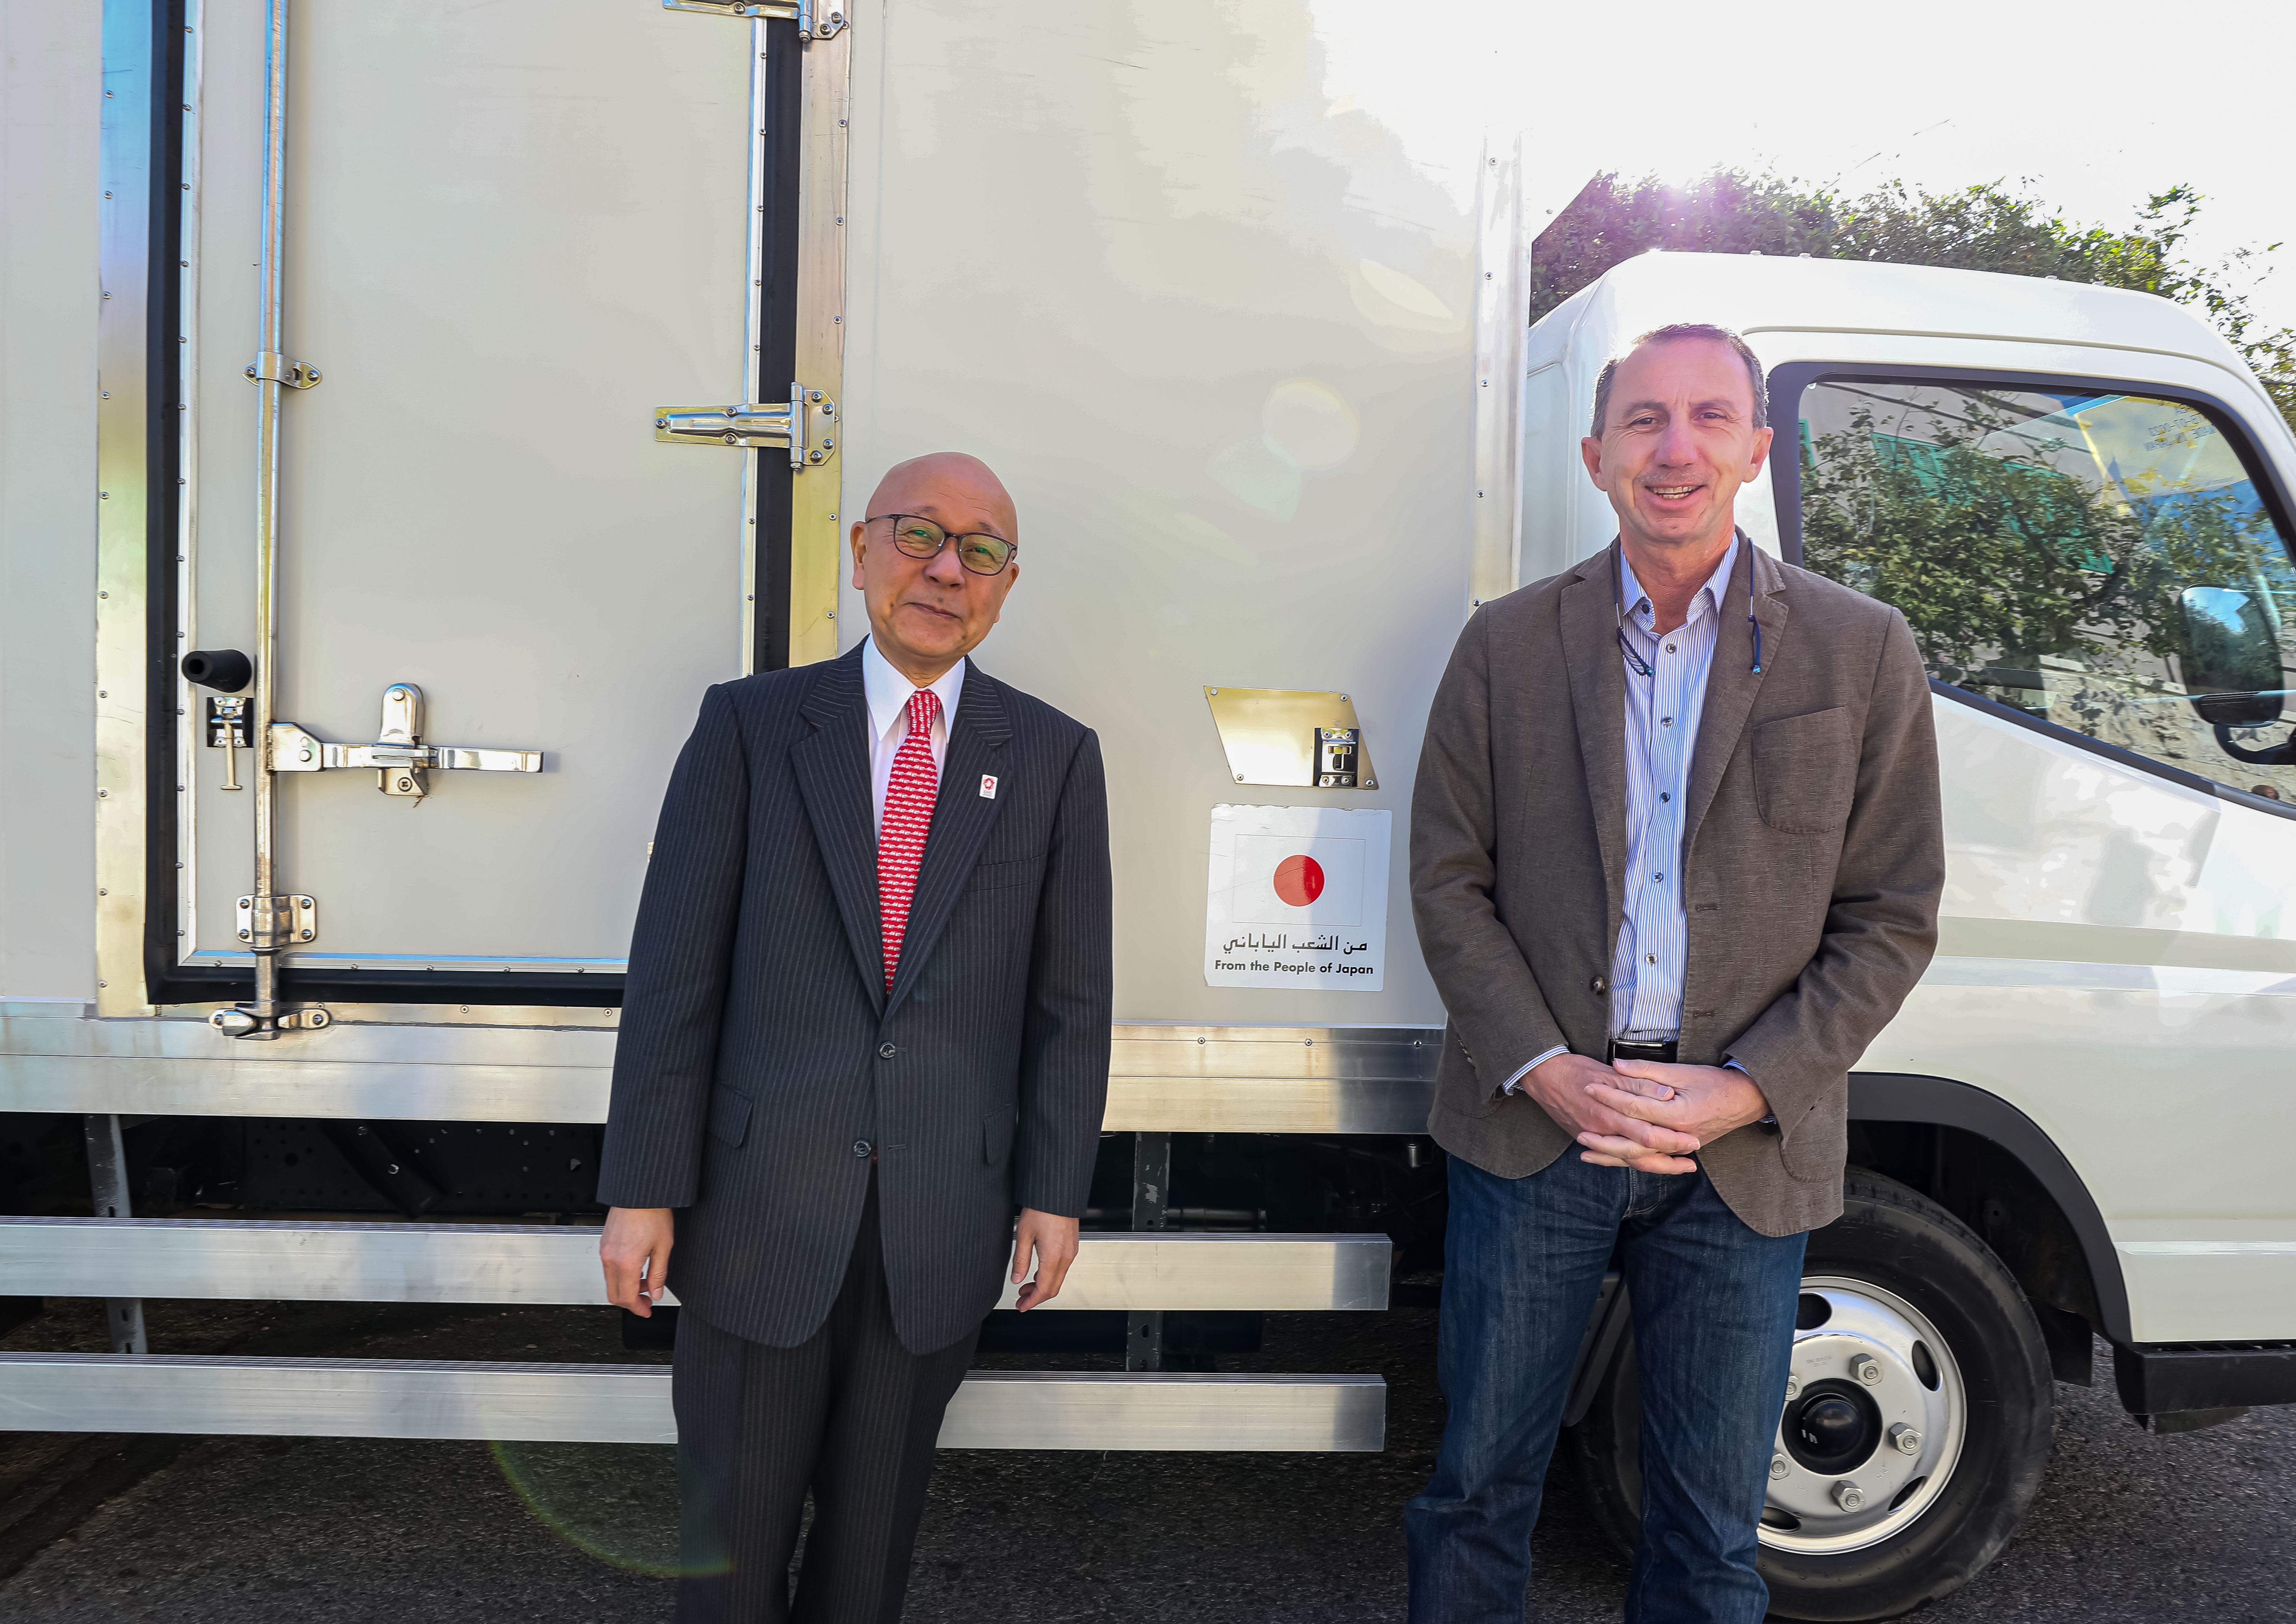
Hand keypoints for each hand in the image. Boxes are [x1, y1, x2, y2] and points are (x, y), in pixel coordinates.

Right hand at [600, 1206, 675, 1315]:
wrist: (640, 1192)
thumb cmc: (652, 1213)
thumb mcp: (664, 1247)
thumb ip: (659, 1274)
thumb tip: (656, 1292)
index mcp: (626, 1263)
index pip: (627, 1298)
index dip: (637, 1309)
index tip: (647, 1310)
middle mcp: (610, 1258)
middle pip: (614, 1294)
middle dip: (630, 1302)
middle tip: (646, 1301)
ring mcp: (605, 1250)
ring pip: (610, 1281)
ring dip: (626, 1287)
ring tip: (645, 1282)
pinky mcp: (604, 1243)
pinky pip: (608, 1268)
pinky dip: (621, 1275)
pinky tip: (636, 1268)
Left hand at [1009, 1208, 1079, 1310]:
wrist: (1058, 1192)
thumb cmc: (1042, 1208)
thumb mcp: (1023, 1234)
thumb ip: (1020, 1260)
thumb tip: (1016, 1278)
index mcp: (1054, 1257)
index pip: (1044, 1289)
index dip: (1032, 1301)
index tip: (1022, 1306)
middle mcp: (1066, 1257)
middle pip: (1053, 1288)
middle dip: (1037, 1297)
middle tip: (1022, 1300)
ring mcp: (1071, 1251)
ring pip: (1058, 1278)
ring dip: (1042, 1286)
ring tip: (1026, 1287)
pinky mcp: (1071, 1245)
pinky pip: (1062, 1268)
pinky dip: (1049, 1275)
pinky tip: (1038, 1272)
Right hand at [1520, 1052, 1702, 1175]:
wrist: (1541, 1076)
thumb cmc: (1575, 1070)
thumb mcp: (1610, 1073)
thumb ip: (1639, 1085)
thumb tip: (1667, 1094)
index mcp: (1610, 1115)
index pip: (1648, 1135)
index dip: (1672, 1141)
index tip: (1694, 1140)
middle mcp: (1602, 1133)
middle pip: (1641, 1155)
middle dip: (1668, 1160)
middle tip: (1691, 1163)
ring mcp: (1593, 1139)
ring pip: (1627, 1161)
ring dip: (1653, 1165)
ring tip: (1676, 1167)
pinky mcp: (1585, 1139)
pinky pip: (1612, 1157)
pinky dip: (1630, 1162)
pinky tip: (1644, 1162)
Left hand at [1577, 1060, 1771, 1171]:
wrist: (1744, 1101)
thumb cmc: (1714, 1082)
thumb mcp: (1682, 1071)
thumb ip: (1647, 1072)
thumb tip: (1616, 1065)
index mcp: (1677, 1114)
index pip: (1634, 1107)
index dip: (1609, 1096)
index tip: (1588, 1087)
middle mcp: (1677, 1136)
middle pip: (1633, 1140)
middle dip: (1604, 1136)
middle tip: (1579, 1128)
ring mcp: (1679, 1147)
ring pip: (1640, 1157)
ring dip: (1612, 1156)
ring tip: (1586, 1152)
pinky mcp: (1679, 1151)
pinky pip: (1650, 1161)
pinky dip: (1629, 1161)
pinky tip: (1611, 1159)